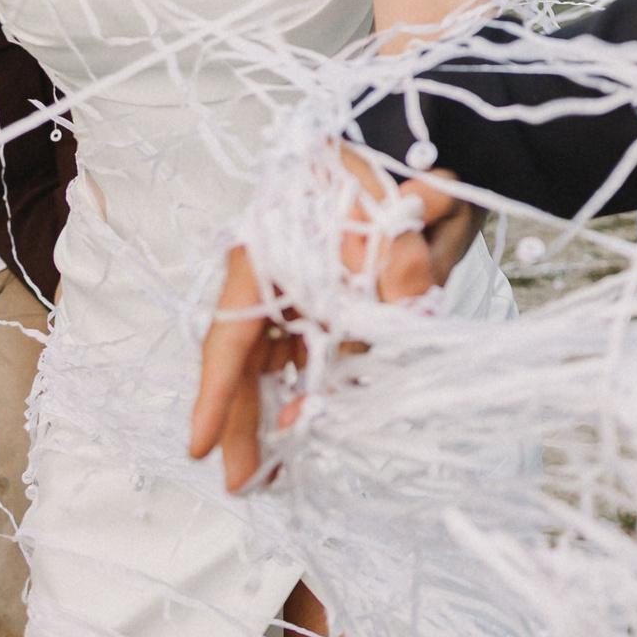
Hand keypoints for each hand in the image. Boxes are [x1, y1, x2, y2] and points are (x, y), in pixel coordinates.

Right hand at [187, 149, 476, 491]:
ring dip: (279, 409)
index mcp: (274, 248)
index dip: (214, 392)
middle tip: (246, 480)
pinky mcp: (338, 301)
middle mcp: (280, 273)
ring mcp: (307, 289)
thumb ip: (402, 274)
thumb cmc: (405, 180)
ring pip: (279, 360)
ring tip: (274, 469)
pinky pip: (316, 353)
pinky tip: (312, 422)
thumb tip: (403, 320)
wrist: (439, 156)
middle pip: (248, 354)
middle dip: (243, 420)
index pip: (232, 329)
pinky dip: (315, 388)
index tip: (197, 445)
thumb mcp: (405, 221)